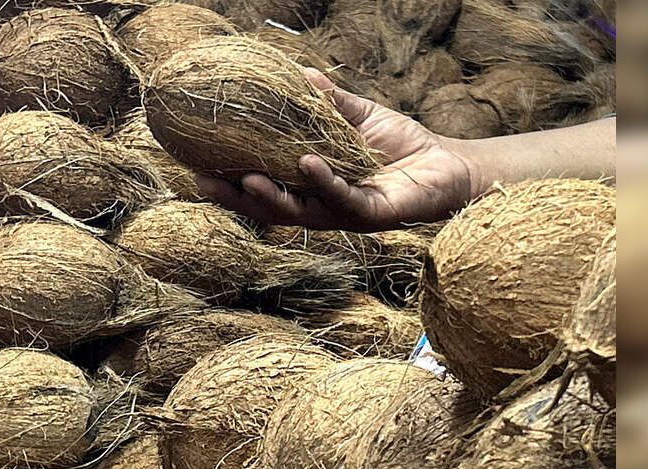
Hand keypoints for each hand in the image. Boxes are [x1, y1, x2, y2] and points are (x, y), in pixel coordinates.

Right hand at [195, 68, 476, 231]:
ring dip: (273, 197)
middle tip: (204, 182)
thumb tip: (298, 74)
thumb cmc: (402, 145)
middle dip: (238, 198)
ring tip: (249, 179)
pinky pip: (343, 200)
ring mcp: (345, 214)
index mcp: (312, 187)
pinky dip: (324, 182)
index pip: (264, 188)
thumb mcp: (359, 117)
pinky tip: (308, 164)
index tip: (197, 167)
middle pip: (270, 208)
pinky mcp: (373, 215)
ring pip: (301, 212)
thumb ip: (329, 103)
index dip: (231, 182)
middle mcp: (322, 206)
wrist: (449, 166)